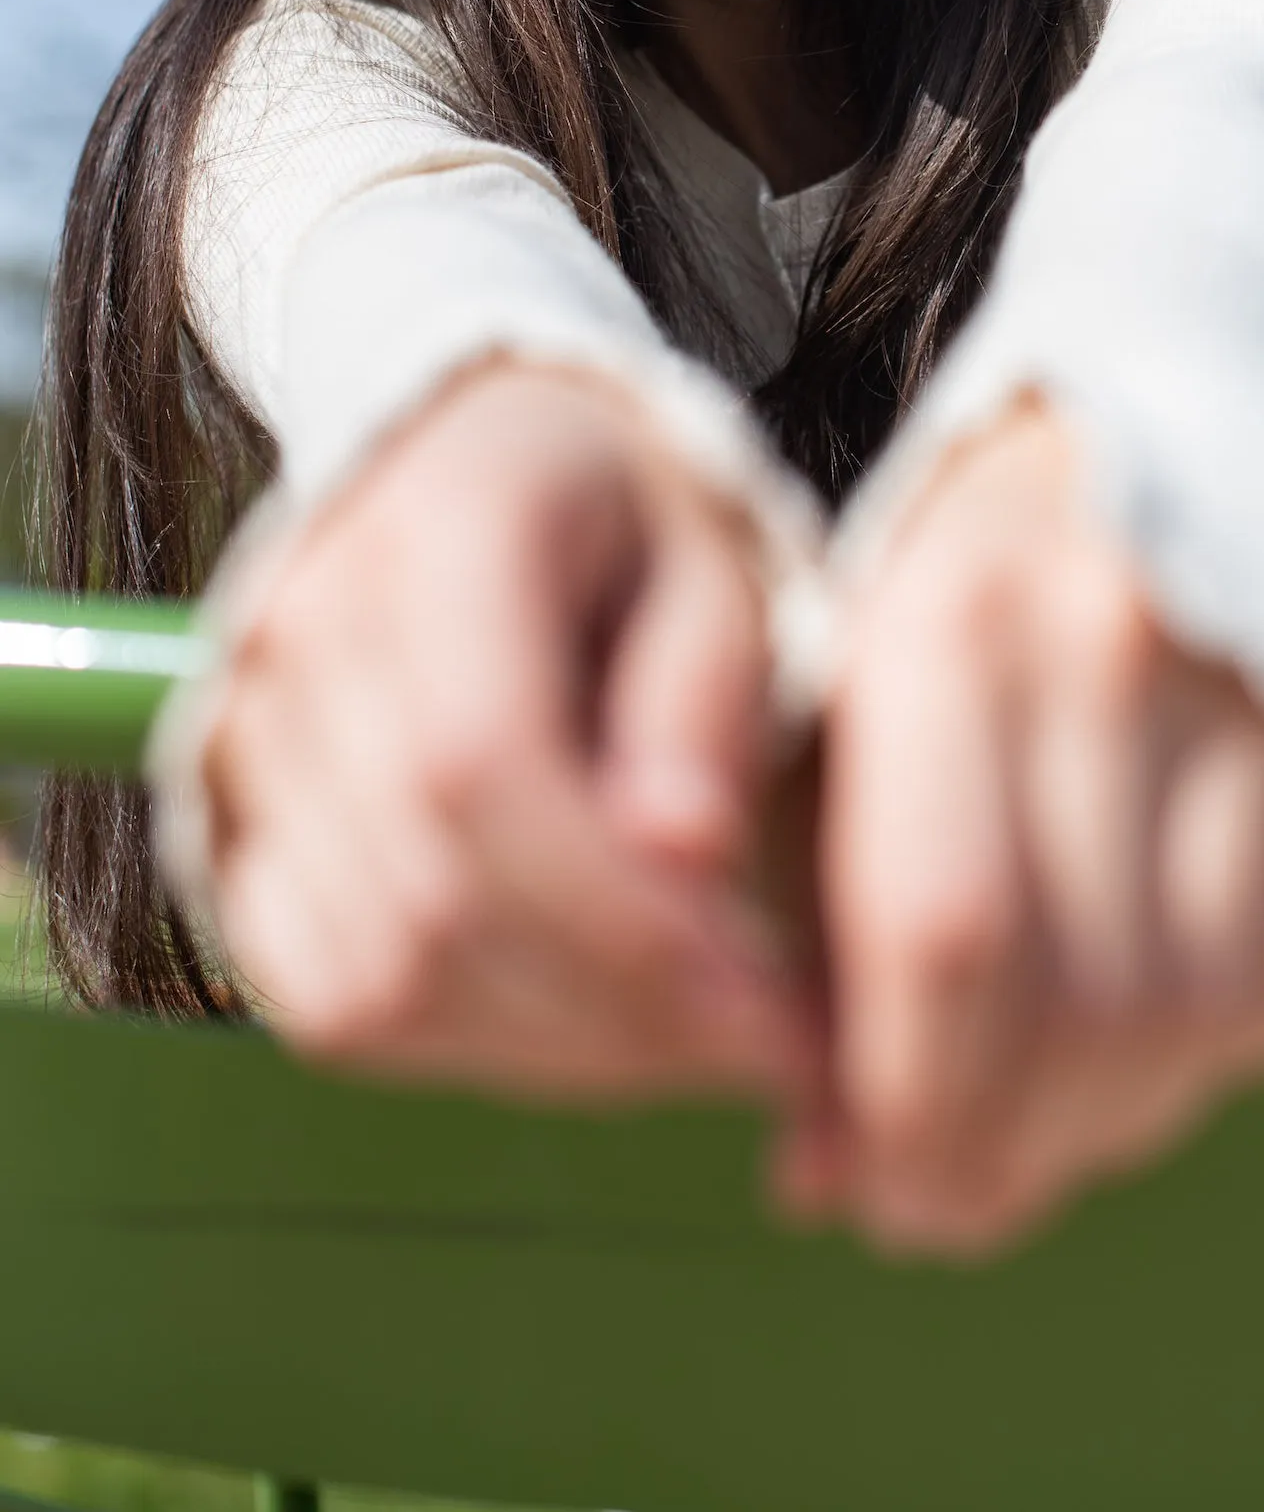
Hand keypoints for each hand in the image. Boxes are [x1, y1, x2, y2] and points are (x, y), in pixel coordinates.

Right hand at [199, 360, 813, 1101]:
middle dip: (622, 1014)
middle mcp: (304, 629)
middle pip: (434, 899)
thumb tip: (686, 863)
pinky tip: (586, 1024)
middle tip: (774, 1047)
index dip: (624, 921)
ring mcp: (244, 736)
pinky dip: (468, 1047)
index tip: (768, 1007)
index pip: (482, 768)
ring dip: (558, 1052)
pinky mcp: (233, 828)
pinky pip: (329, 1002)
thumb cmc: (628, 522)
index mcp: (435, 528)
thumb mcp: (718, 563)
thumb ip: (702, 698)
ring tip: (697, 1037)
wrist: (480, 468)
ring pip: (380, 982)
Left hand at [794, 400, 1263, 1249]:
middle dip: (988, 1152)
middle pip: (1075, 998)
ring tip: (1027, 1137)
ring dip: (1100, 1128)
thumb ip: (808, 893)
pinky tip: (1143, 1060)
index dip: (897, 1102)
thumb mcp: (849, 663)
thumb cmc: (969, 557)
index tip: (852, 1187)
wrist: (1181, 384)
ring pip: (1193, 1015)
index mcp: (957, 619)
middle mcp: (1123, 653)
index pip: (943, 932)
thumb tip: (815, 1156)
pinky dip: (1218, 1065)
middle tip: (930, 1203)